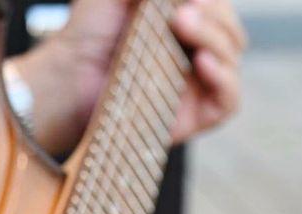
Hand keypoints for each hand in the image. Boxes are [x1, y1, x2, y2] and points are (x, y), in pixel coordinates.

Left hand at [12, 0, 244, 153]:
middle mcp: (198, 48)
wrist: (68, 79)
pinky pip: (229, 100)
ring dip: (215, 36)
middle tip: (181, 11)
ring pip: (232, 56)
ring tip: (182, 24)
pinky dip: (224, 79)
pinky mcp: (196, 114)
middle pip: (230, 28)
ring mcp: (199, 82)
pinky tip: (203, 62)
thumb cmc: (89, 33)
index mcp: (187, 17)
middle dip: (213, 14)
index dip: (211, 0)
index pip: (217, 5)